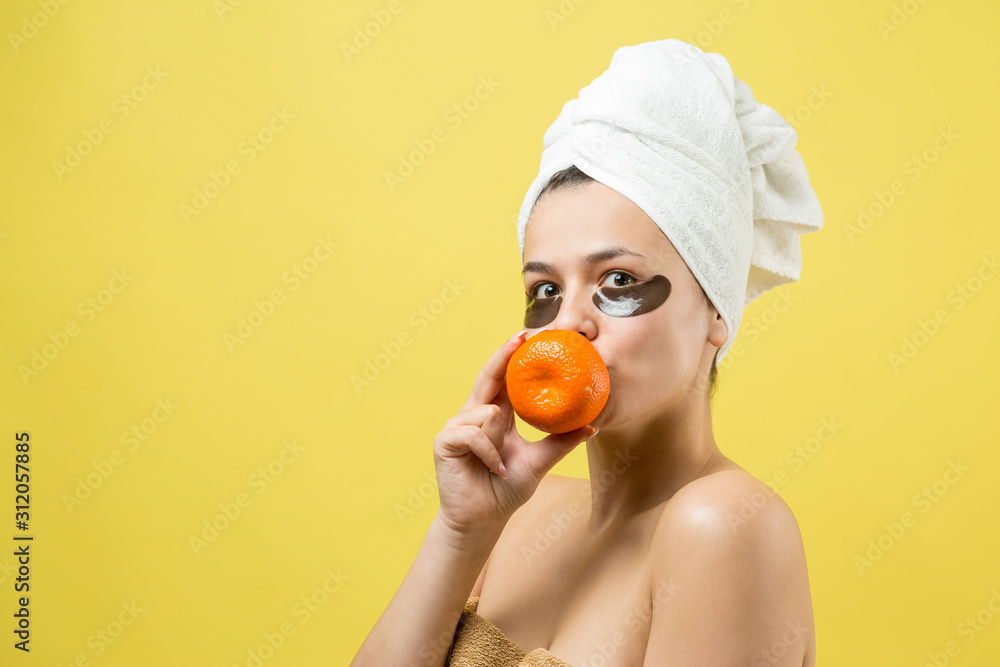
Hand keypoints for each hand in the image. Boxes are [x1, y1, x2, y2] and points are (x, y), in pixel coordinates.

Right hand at [433, 329, 598, 536]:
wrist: (482, 520)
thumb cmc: (505, 489)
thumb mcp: (539, 461)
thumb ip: (561, 442)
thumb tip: (593, 425)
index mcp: (494, 413)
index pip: (503, 377)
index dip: (512, 355)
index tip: (529, 335)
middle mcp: (473, 413)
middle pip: (488, 377)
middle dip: (503, 356)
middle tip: (521, 338)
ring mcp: (456, 425)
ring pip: (489, 413)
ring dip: (500, 441)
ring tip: (501, 462)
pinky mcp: (445, 441)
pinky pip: (475, 434)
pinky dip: (489, 453)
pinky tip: (494, 467)